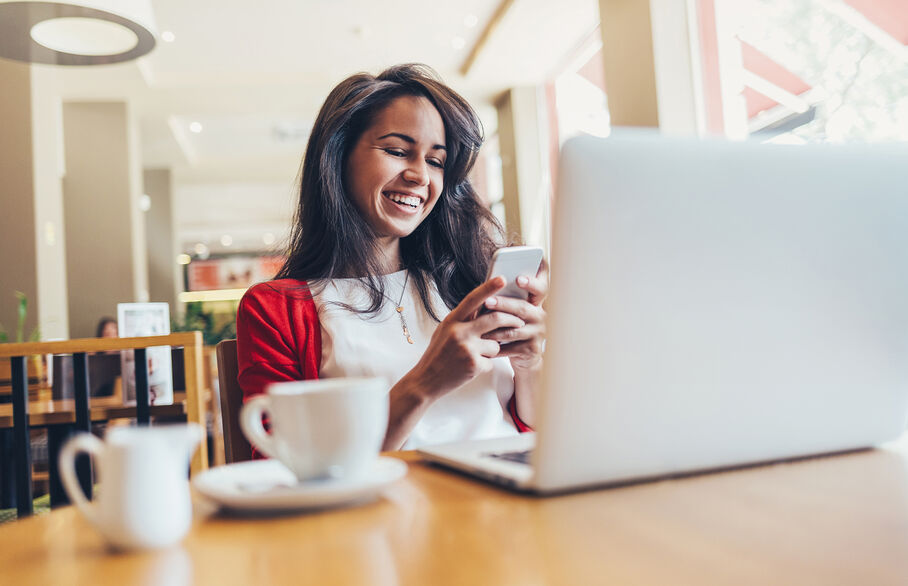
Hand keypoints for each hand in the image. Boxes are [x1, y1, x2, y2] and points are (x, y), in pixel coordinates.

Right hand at [408, 276, 526, 398]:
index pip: (473, 299)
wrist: (425, 380)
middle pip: (495, 318)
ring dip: (493, 350)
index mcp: (452, 320)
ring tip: (477, 355)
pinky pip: (491, 362)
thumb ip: (463, 319)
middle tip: (519, 322)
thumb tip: (484, 306)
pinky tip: (471, 368)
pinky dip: (485, 365)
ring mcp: (466, 348)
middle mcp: (459, 331)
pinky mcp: (473, 365)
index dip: (489, 287)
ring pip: (496, 344)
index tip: (502, 279)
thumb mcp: (445, 331)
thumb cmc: (437, 354)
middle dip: (511, 320)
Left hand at [481, 260, 547, 371]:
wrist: (523, 355)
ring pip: (514, 330)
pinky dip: (496, 347)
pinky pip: (511, 348)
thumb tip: (489, 284)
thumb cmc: (512, 325)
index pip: (540, 287)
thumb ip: (507, 296)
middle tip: (488, 301)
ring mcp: (538, 333)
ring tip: (479, 325)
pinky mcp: (532, 349)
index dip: (532, 283)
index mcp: (536, 301)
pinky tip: (483, 344)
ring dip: (495, 328)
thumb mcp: (513, 309)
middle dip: (504, 304)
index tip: (518, 279)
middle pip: (523, 308)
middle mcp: (540, 316)